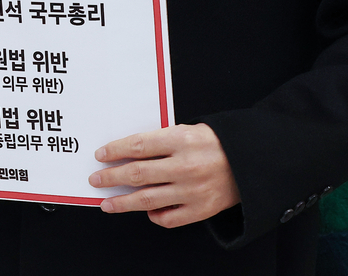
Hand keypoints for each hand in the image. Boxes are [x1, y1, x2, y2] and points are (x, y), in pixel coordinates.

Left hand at [88, 123, 239, 227]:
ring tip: (107, 203)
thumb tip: (130, 152)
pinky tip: (146, 211)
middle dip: (111, 177)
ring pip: (147, 199)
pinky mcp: (200, 209)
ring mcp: (192, 190)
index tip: (101, 155)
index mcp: (182, 139)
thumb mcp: (190, 130)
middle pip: (137, 173)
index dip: (115, 151)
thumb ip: (163, 140)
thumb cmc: (218, 143)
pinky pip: (168, 218)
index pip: (138, 145)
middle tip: (96, 180)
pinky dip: (153, 216)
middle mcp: (185, 165)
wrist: (251, 162)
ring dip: (122, 202)